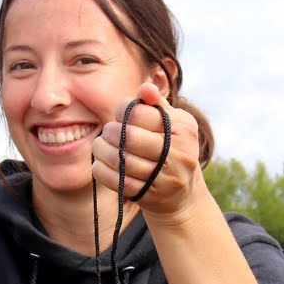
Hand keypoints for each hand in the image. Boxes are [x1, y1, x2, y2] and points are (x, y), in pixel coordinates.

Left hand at [91, 81, 208, 225]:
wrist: (182, 194)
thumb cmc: (171, 148)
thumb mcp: (172, 123)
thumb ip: (156, 105)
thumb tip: (145, 88)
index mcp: (183, 129)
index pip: (140, 114)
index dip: (123, 111)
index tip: (119, 115)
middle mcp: (179, 153)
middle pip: (129, 138)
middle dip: (110, 132)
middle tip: (107, 132)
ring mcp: (165, 177)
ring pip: (121, 161)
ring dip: (103, 151)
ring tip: (100, 146)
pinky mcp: (150, 195)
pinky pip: (118, 182)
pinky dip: (103, 170)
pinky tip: (100, 163)